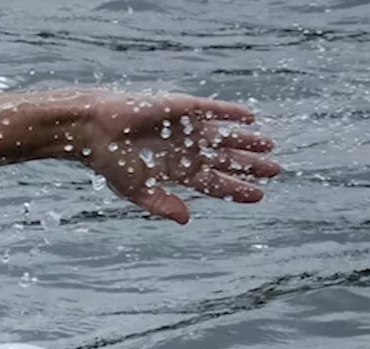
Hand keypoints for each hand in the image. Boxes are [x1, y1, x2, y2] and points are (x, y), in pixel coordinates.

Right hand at [76, 91, 280, 223]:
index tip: (259, 195)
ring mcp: (184, 128)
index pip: (212, 183)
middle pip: (224, 160)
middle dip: (249, 165)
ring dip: (246, 140)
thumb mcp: (136, 190)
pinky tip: (250, 117)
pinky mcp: (182, 108)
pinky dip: (231, 113)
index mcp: (174, 172)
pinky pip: (213, 110)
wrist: (95, 131)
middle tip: (275, 170)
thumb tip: (186, 220)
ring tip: (270, 144)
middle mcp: (184, 150)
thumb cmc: (110, 162)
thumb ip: (162, 204)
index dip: (235, 189)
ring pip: (223, 136)